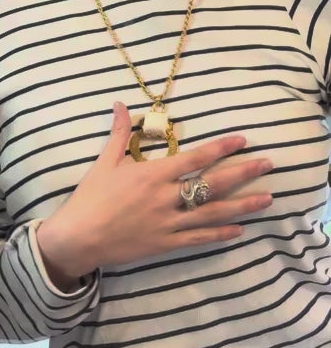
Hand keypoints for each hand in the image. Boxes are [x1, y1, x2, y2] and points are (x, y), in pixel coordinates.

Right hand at [41, 102, 273, 277]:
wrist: (79, 237)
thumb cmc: (91, 197)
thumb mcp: (105, 161)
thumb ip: (119, 133)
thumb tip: (119, 104)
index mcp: (153, 175)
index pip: (195, 158)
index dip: (221, 148)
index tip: (243, 140)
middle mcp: (166, 198)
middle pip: (212, 184)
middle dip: (243, 173)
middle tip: (268, 164)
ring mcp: (169, 223)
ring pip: (213, 213)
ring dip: (242, 206)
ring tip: (266, 198)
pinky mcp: (166, 244)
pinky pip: (199, 239)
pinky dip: (220, 235)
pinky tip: (239, 230)